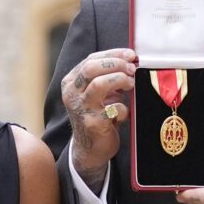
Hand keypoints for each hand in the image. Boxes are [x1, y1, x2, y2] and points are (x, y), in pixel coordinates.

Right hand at [59, 48, 137, 186]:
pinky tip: (124, 113)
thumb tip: (130, 61)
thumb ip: (106, 76)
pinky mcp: (92, 123)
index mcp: (71, 82)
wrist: (90, 149)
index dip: (113, 54)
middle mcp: (71, 93)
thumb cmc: (98, 115)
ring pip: (99, 84)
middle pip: (91, 67)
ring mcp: (80, 108)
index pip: (90, 59)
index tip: (131, 55)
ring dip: (120, 80)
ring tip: (131, 84)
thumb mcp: (97, 93)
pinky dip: (124, 108)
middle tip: (132, 69)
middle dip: (116, 64)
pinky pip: (113, 108)